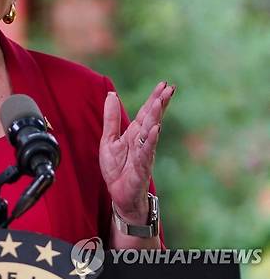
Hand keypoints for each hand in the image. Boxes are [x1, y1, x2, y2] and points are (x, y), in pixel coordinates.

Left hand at [99, 82, 174, 223]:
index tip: (164, 83)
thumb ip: (111, 118)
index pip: (146, 112)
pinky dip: (151, 140)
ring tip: (160, 102)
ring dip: (156, 117)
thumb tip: (111, 94)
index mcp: (135, 133)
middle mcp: (143, 141)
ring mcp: (144, 153)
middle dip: (160, 103)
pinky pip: (146, 151)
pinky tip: (155, 129)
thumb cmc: (117, 168)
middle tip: (169, 88)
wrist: (119, 194)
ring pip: (151, 132)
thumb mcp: (109, 139)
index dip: (154, 98)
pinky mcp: (141, 166)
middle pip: (152, 118)